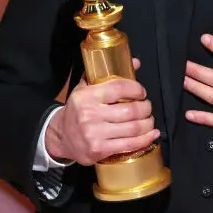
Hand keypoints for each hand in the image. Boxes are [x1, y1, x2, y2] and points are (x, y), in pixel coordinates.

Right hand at [45, 58, 159, 164]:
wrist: (61, 136)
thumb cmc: (78, 110)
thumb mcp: (86, 88)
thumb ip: (108, 74)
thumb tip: (135, 63)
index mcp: (87, 96)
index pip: (119, 88)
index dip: (136, 89)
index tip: (142, 92)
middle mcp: (90, 114)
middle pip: (131, 110)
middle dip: (146, 108)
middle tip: (147, 107)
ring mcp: (95, 134)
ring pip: (133, 128)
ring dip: (148, 124)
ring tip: (149, 120)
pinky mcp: (99, 150)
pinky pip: (129, 144)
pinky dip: (145, 139)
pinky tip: (152, 134)